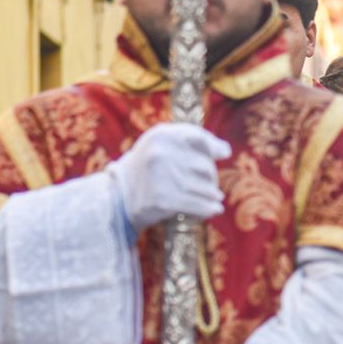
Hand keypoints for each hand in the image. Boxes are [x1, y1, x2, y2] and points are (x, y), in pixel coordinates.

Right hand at [107, 123, 230, 230]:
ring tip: (216, 198)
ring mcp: (160, 176)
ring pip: (204, 188)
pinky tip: (214, 209)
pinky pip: (196, 205)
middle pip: (205, 166)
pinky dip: (208, 209)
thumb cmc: (148, 168)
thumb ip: (193, 141)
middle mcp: (160, 152)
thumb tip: (226, 151)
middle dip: (211, 178)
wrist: (116, 197)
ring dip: (212, 195)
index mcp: (161, 134)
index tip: (223, 154)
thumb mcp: (163, 145)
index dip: (213, 147)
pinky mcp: (161, 200)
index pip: (200, 138)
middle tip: (212, 186)